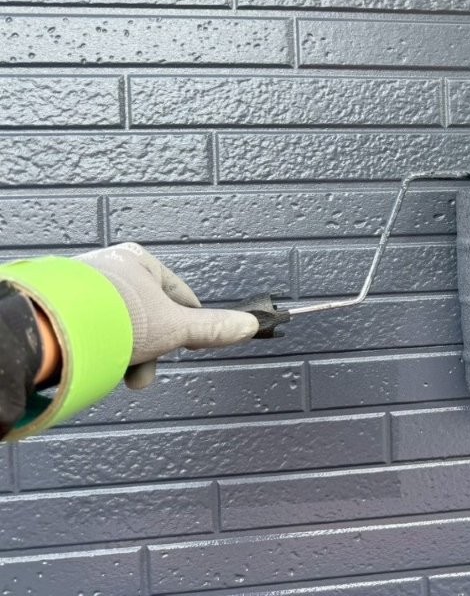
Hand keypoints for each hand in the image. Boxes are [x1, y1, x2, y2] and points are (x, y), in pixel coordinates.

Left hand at [75, 243, 258, 388]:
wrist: (53, 327)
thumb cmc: (113, 316)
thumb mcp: (174, 326)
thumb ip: (212, 328)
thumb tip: (249, 326)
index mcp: (140, 261)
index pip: (179, 295)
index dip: (185, 326)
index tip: (183, 346)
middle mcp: (111, 267)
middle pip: (147, 316)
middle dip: (149, 349)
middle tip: (142, 373)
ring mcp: (83, 285)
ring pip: (118, 326)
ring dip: (122, 353)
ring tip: (115, 370)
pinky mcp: (61, 305)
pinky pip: (90, 330)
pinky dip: (96, 348)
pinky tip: (92, 361)